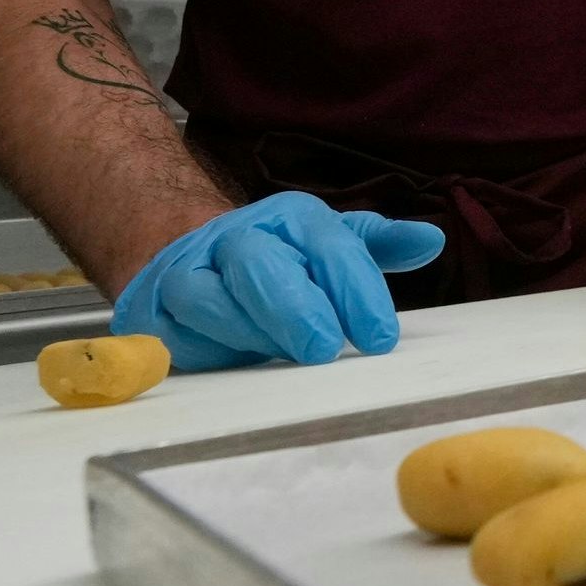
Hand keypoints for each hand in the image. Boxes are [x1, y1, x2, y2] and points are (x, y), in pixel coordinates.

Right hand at [111, 191, 444, 369]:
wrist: (191, 260)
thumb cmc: (281, 261)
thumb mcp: (332, 245)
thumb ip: (378, 245)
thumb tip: (430, 240)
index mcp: (291, 220)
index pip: (329, 246)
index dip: (356, 290)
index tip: (380, 337)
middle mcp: (239, 239)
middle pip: (261, 264)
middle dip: (295, 307)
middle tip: (325, 347)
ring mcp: (191, 274)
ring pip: (208, 297)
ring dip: (248, 331)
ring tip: (282, 357)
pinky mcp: (155, 312)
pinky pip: (173, 333)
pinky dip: (201, 349)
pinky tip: (233, 365)